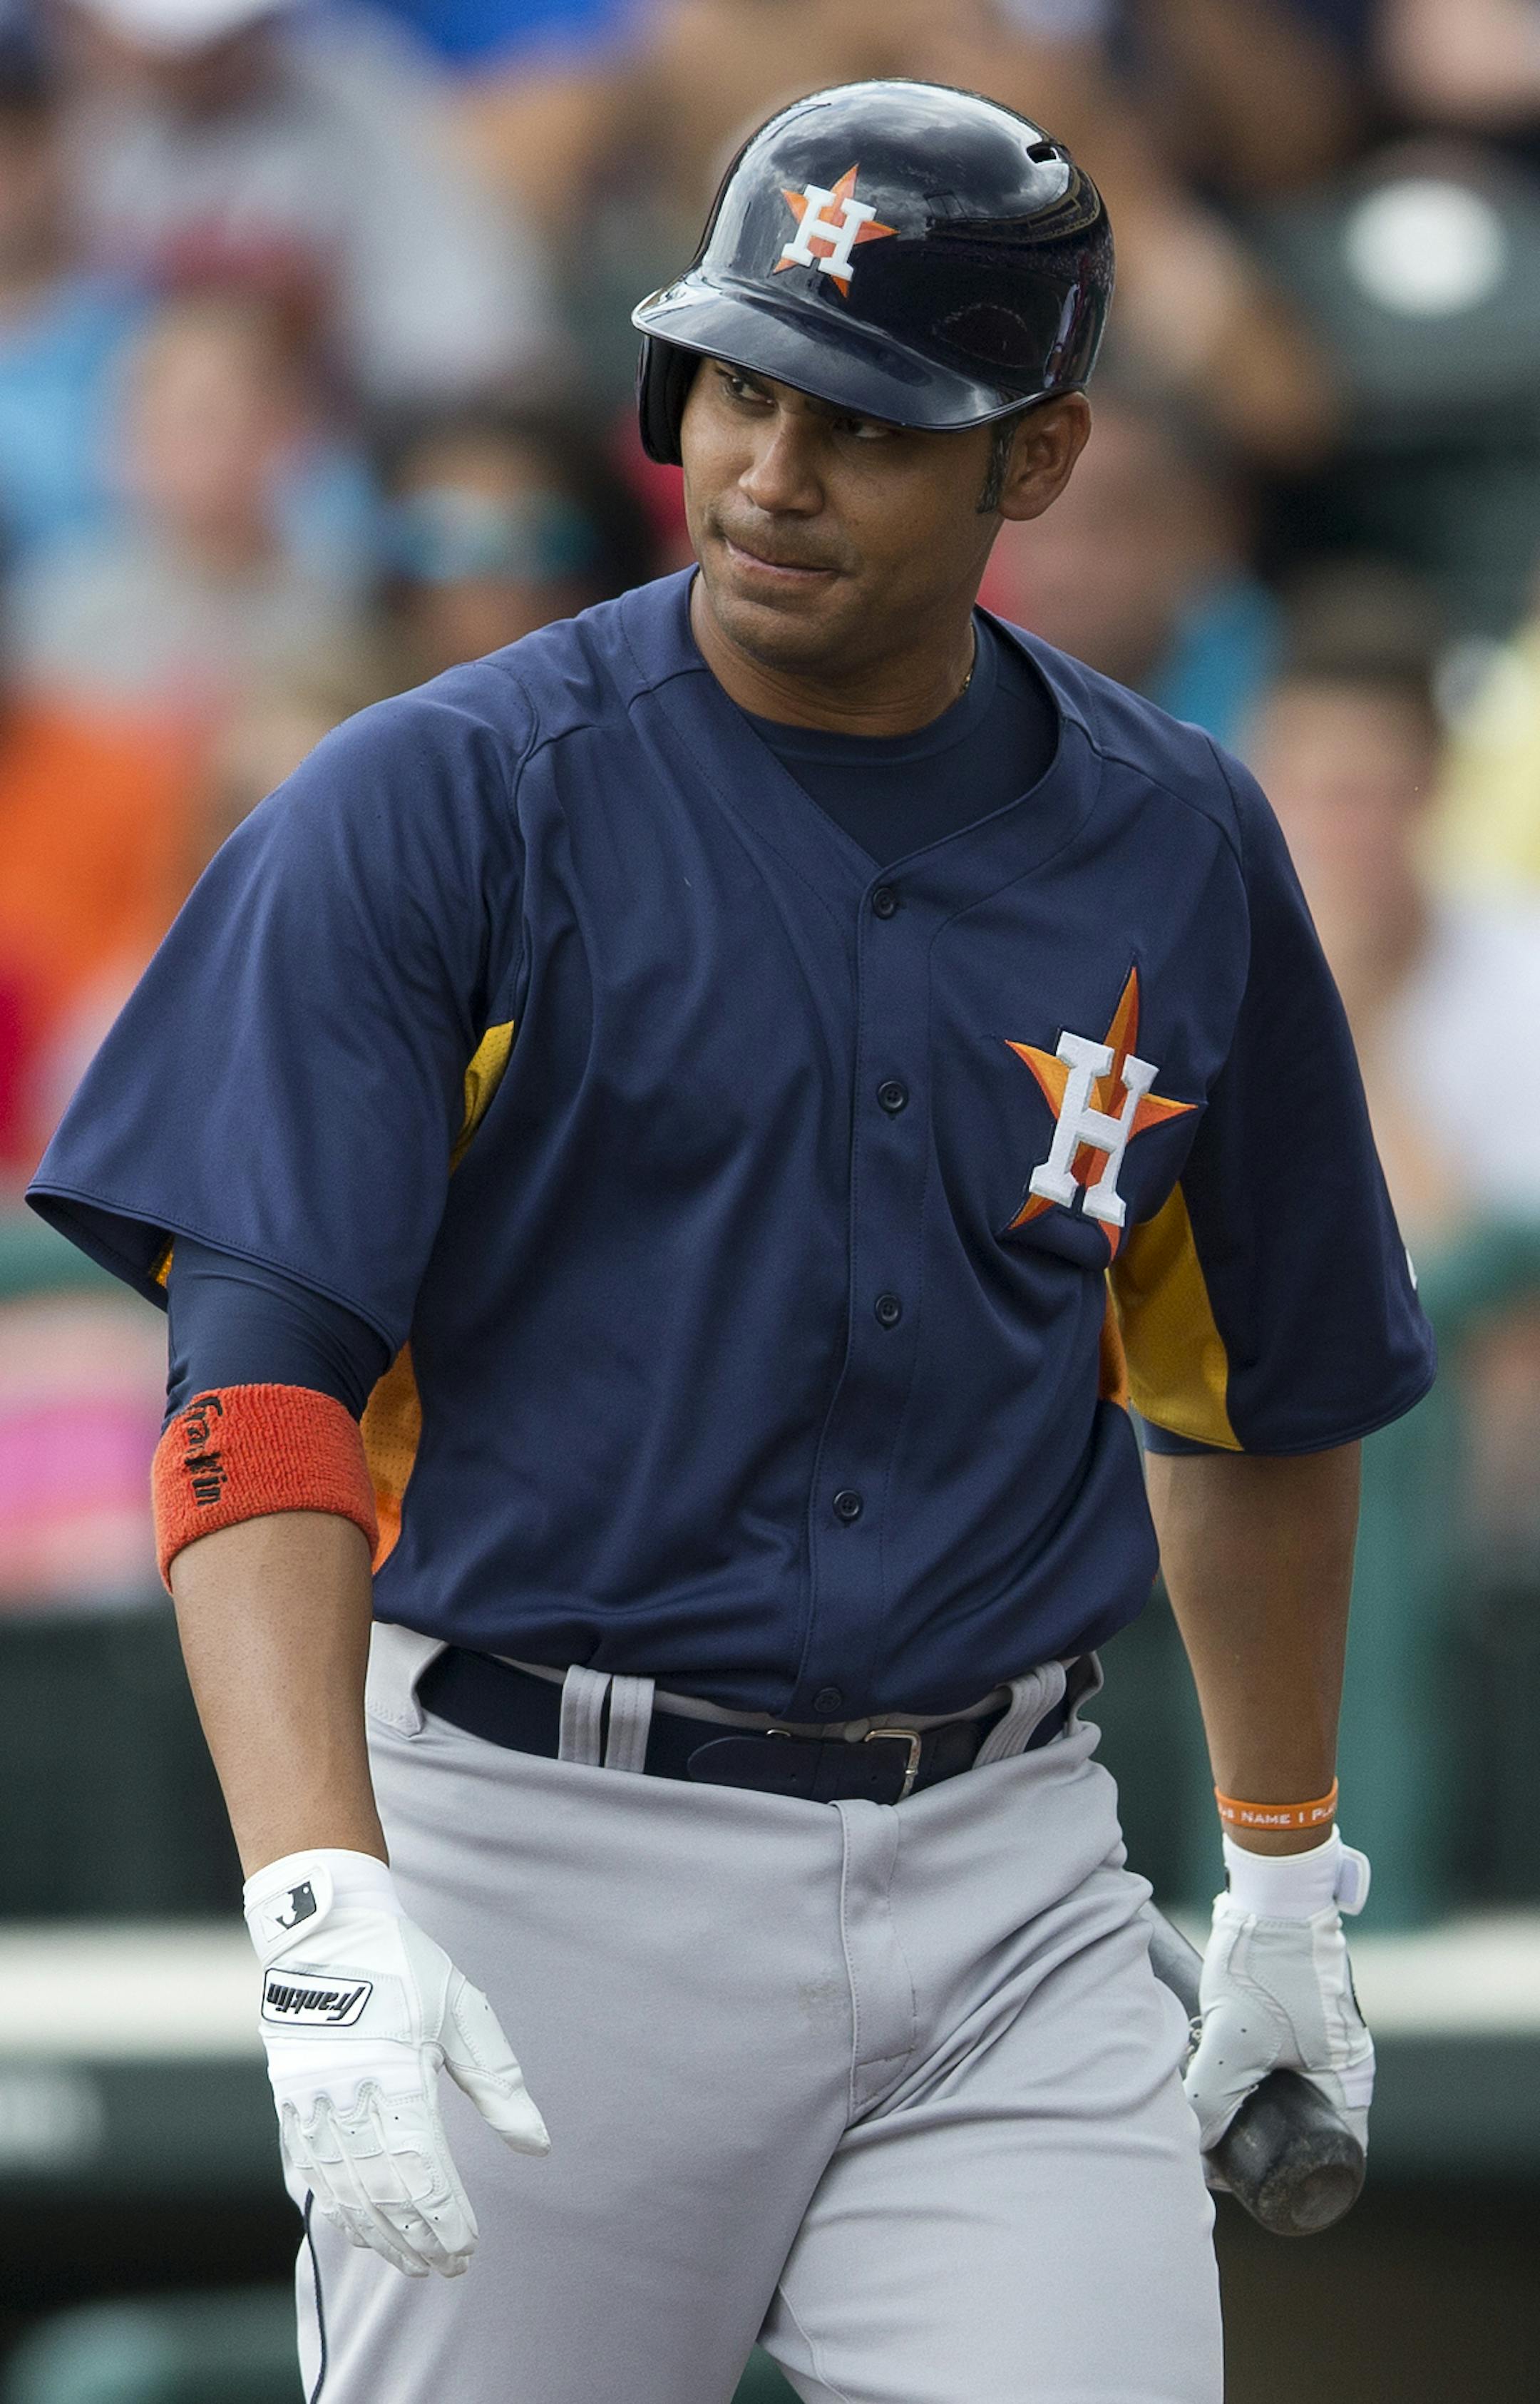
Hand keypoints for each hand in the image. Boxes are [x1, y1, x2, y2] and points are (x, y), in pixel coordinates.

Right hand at [244, 1848, 548, 2277]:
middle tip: (448, 2268)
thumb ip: (498, 2083)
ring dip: (381, 2234)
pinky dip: (340, 2207)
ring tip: (412, 2263)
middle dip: (418, 2237)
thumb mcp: (463, 2013)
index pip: (424, 2171)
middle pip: (386, 2191)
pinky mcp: (293, 2103)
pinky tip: (361, 2231)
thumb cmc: (403, 1967)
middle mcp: (350, 2098)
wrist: (325, 1933)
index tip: (469, 2248)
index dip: (446, 2218)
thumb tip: (537, 2145)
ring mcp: (314, 2104)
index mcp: (397, 2075)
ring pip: (348, 2191)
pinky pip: (315, 2172)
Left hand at [1183, 1831, 1373, 2156]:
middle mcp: (1343, 2062)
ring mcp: (1320, 2037)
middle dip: (1260, 2142)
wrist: (1272, 1889)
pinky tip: (1207, 2072)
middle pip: (1304, 2126)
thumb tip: (1195, 2145)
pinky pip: (1272, 2061)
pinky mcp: (1294, 2014)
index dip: (1293, 2178)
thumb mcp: (1233, 2038)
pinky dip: (1244, 2072)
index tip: (1247, 2185)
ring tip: (1203, 2110)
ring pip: (1283, 2092)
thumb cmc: (1265, 1963)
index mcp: (1349, 2077)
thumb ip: (1212, 2096)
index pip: (1333, 2154)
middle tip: (1215, 2152)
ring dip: (1247, 2104)